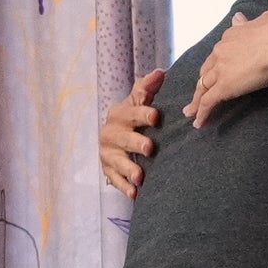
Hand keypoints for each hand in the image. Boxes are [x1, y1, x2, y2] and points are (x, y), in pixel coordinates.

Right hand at [99, 71, 164, 199]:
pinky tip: (134, 193)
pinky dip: (124, 187)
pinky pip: (114, 179)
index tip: (156, 116)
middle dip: (135, 143)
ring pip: (117, 161)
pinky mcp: (108, 170)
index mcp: (120, 114)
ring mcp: (108, 153)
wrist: (116, 138)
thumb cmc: (134, 118)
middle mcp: (110, 133)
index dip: (143, 113)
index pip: (131, 112)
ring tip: (140, 176)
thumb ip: (147, 89)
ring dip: (128, 168)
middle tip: (149, 148)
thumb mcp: (138, 102)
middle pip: (124, 138)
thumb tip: (159, 73)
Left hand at [183, 11, 267, 126]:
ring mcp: (221, 69)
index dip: (216, 64)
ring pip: (203, 87)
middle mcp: (221, 51)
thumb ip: (250, 22)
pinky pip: (209, 102)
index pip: (219, 53)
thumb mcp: (265, 20)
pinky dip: (202, 112)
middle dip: (201, 82)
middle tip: (198, 93)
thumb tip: (238, 17)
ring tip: (191, 112)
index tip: (216, 71)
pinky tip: (198, 122)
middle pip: (206, 70)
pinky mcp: (225, 86)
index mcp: (231, 36)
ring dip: (196, 100)